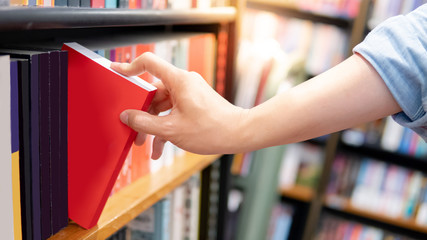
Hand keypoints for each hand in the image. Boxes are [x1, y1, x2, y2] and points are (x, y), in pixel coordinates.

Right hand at [111, 52, 246, 158]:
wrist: (238, 134)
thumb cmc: (211, 130)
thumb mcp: (171, 130)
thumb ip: (144, 123)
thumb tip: (127, 117)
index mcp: (178, 81)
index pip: (149, 63)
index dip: (130, 66)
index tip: (116, 71)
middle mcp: (184, 83)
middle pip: (153, 92)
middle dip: (142, 114)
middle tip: (133, 132)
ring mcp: (190, 93)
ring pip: (163, 106)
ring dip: (153, 125)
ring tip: (146, 146)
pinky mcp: (194, 103)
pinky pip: (174, 111)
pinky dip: (166, 126)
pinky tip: (160, 148)